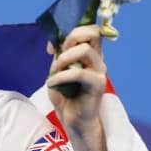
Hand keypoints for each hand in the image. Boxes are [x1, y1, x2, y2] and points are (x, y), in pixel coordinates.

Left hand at [45, 25, 111, 150]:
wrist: (73, 122)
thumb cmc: (66, 97)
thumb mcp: (57, 73)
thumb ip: (58, 58)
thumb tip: (54, 45)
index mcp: (89, 55)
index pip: (90, 29)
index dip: (70, 30)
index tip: (50, 47)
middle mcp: (97, 60)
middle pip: (93, 31)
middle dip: (70, 37)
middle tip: (57, 54)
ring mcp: (99, 71)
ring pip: (85, 50)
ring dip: (63, 59)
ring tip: (53, 73)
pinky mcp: (98, 85)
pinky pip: (78, 73)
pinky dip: (60, 77)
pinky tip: (52, 84)